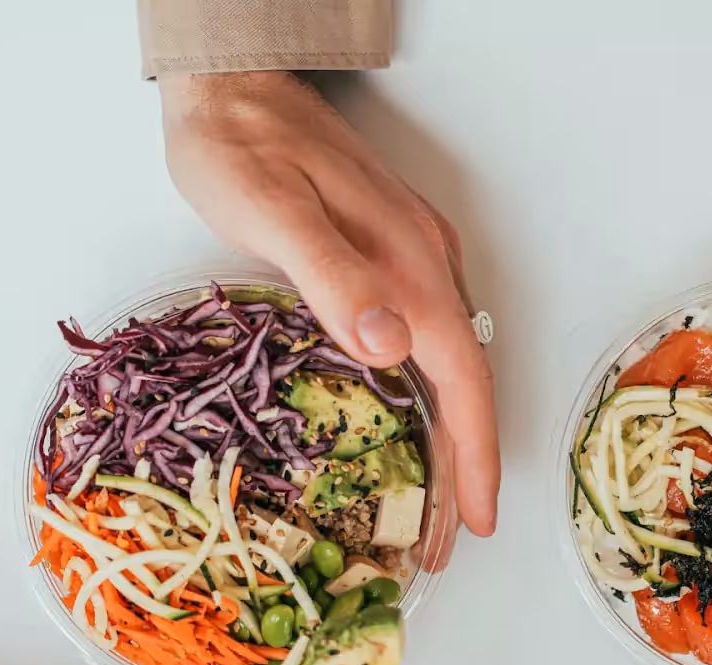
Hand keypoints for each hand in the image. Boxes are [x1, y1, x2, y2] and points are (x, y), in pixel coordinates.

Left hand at [159, 71, 498, 535]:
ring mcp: (411, 254)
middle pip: (464, 382)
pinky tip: (407, 418)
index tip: (476, 519)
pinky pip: (428, 338)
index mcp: (407, 264)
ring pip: (449, 362)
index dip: (473, 454)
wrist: (234, 79)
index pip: (459, 379)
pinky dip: (428, 394)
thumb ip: (332, 274)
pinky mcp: (389, 250)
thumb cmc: (239, 145)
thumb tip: (392, 347)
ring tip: (436, 499)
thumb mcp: (273, 209)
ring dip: (449, 434)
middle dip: (466, 464)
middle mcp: (424, 262)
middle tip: (452, 539)